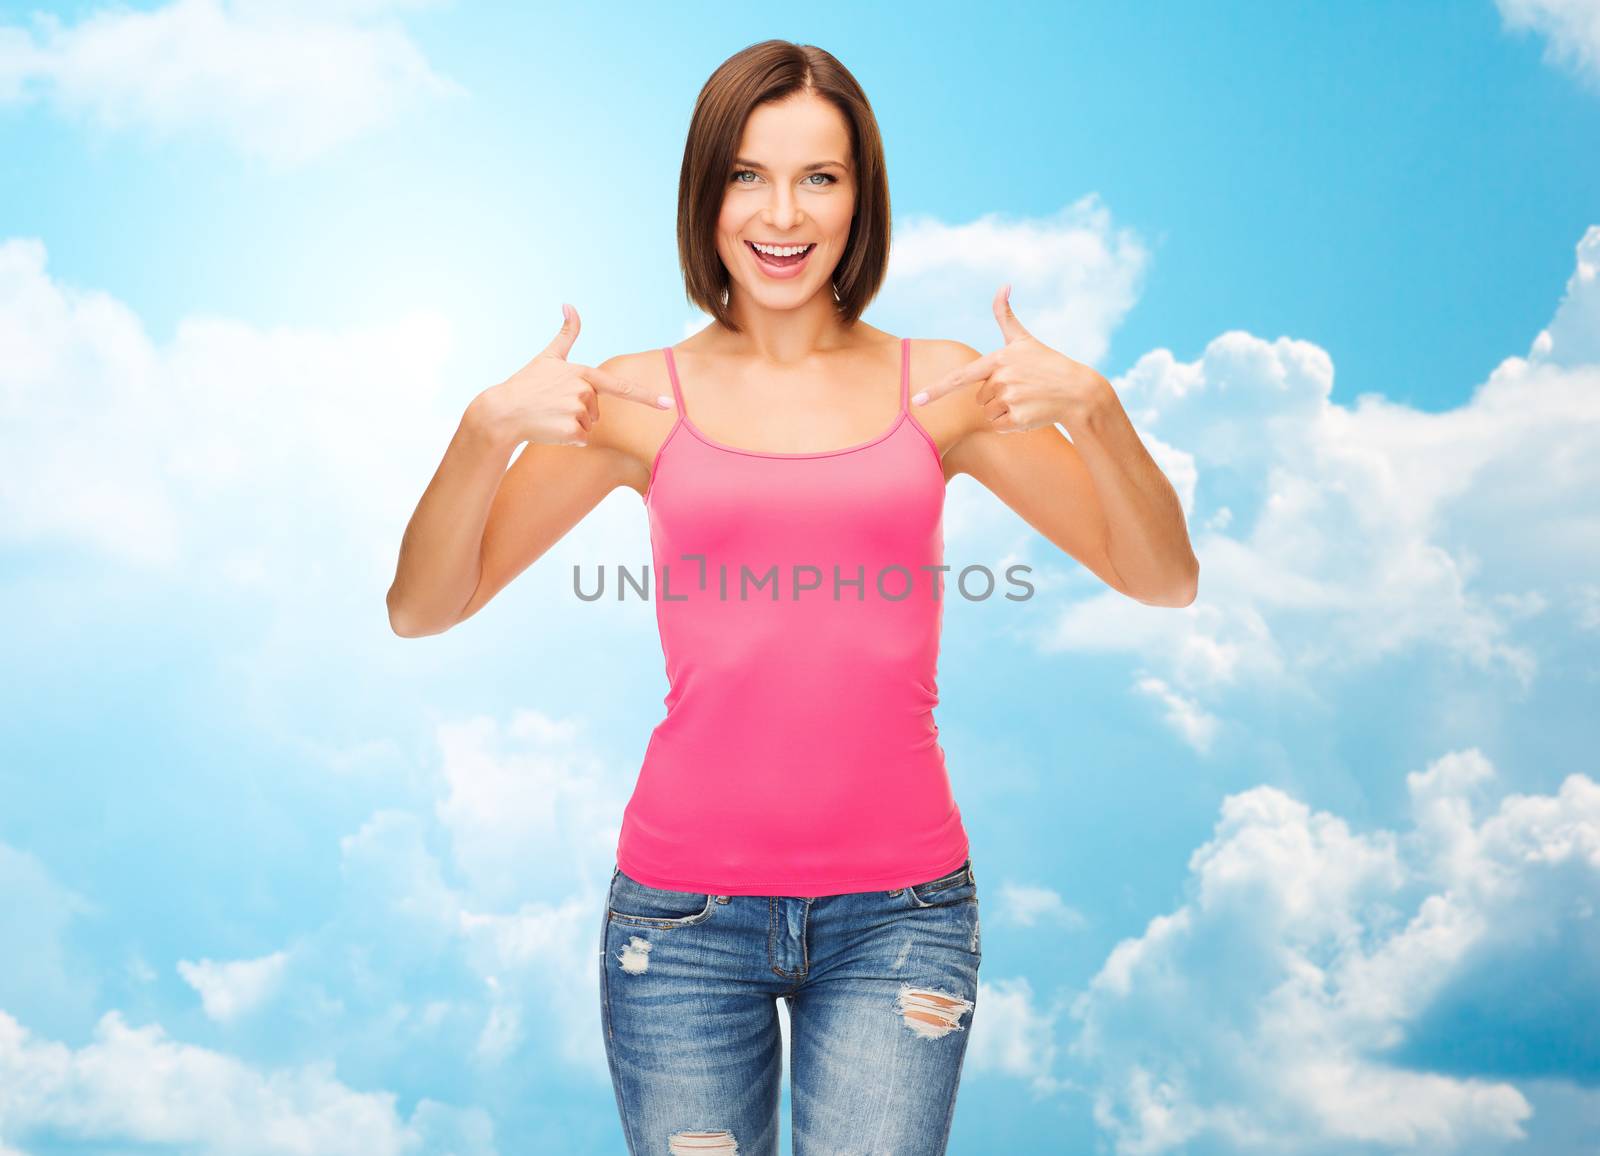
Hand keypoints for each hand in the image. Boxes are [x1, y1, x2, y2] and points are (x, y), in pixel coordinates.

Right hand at [474, 304, 672, 446]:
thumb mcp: (547, 356)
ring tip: (550, 415)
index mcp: (583, 374)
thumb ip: (566, 334)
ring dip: (572, 425)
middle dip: (579, 412)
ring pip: (588, 426)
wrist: (502, 412)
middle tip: (553, 405)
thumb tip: (569, 304)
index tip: (669, 403)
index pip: (621, 387)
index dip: (646, 396)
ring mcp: (578, 412)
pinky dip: (567, 438)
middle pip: (597, 410)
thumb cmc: (526, 384)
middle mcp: (584, 392)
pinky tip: (549, 428)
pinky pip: (581, 439)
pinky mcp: (572, 432)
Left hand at [912, 284, 1110, 431]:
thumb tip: (1003, 284)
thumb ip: (1005, 315)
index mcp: (998, 359)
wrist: (1077, 391)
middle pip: (979, 398)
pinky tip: (1030, 412)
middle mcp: (1001, 379)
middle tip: (1021, 388)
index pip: (960, 377)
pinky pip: (999, 426)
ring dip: (1003, 411)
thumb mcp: (1024, 339)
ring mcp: (1009, 400)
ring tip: (1026, 400)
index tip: (916, 400)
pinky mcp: (1018, 419)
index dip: (936, 390)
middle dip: (996, 397)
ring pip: (988, 414)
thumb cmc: (1047, 363)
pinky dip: (1011, 425)